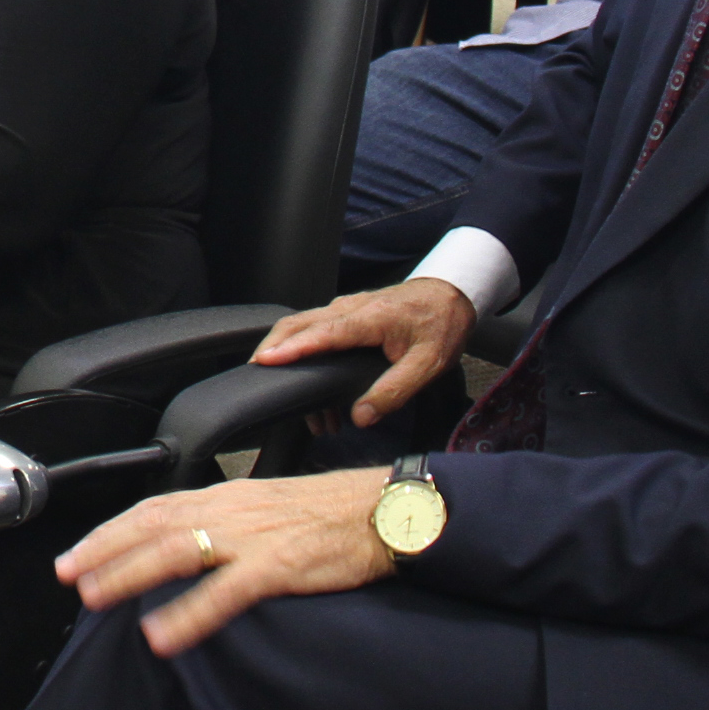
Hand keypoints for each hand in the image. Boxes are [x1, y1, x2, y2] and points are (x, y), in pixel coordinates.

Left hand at [56, 469, 394, 655]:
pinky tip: (162, 635)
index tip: (78, 553)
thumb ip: (225, 522)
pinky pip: (223, 591)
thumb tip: (187, 545)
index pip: (154, 508)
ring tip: (96, 597)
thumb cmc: (328, 514)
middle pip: (152, 526)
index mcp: (226, 495)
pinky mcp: (278, 566)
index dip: (111, 531)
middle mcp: (229, 509)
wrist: (382, 511)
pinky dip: (187, 613)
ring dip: (129, 574)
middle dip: (104, 550)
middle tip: (68, 575)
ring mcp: (251, 537)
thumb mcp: (266, 508)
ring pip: (175, 550)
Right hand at [252, 277, 475, 429]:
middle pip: (298, 322)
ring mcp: (346, 307)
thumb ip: (393, 391)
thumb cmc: (441, 324)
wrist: (453, 293)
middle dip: (272, 345)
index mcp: (369, 318)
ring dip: (286, 349)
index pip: (321, 334)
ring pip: (302, 322)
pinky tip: (307, 373)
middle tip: (255, 372)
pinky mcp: (347, 312)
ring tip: (285, 386)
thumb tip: (361, 415)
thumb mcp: (428, 364)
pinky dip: (300, 345)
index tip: (265, 361)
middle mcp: (350, 308)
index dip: (291, 348)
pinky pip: (315, 325)